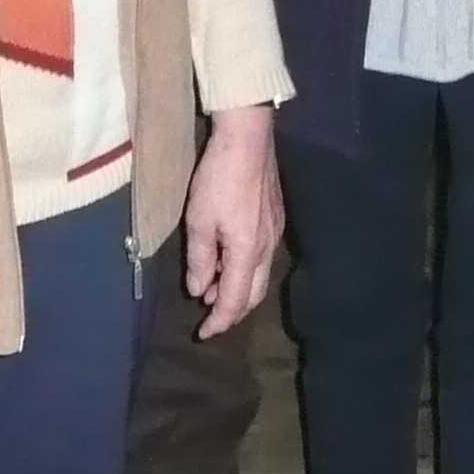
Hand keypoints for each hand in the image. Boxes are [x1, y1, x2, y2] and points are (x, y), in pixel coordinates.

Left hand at [183, 106, 280, 336]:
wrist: (247, 139)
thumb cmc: (218, 179)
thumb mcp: (199, 221)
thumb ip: (200, 259)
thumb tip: (200, 288)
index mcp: (247, 252)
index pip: (235, 301)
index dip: (218, 321)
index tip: (202, 334)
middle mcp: (267, 248)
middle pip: (254, 294)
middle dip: (232, 311)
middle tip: (210, 318)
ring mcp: (275, 232)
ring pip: (259, 275)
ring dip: (238, 289)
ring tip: (213, 291)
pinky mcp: (275, 217)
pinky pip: (261, 257)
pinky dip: (245, 270)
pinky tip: (229, 261)